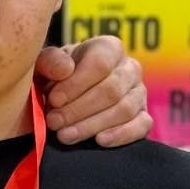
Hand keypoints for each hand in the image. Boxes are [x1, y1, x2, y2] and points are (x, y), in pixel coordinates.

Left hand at [34, 35, 150, 146]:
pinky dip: (122, 134)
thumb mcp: (46, 64)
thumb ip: (50, 62)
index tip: (53, 100)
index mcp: (108, 48)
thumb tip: (65, 69)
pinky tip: (99, 140)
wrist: (66, 96)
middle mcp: (129, 67)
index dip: (75, 85)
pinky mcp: (143, 116)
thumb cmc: (56, 77)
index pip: (99, 64)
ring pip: (124, 110)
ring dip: (92, 125)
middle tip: (54, 122)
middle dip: (79, 110)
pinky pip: (142, 125)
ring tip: (65, 135)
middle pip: (111, 90)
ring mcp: (139, 92)